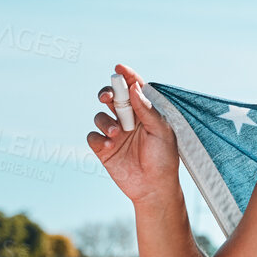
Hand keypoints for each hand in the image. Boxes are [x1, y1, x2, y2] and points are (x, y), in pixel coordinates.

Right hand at [86, 64, 181, 205]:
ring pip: (100, 116)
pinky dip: (99, 137)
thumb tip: (135, 87)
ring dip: (105, 121)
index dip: (127, 77)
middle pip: (112, 98)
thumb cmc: (164, 159)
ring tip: (117, 133)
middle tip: (109, 97)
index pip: (134, 90)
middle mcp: (129, 121)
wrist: (154, 188)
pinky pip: (93, 136)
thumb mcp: (161, 132)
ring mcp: (115, 134)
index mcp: (146, 114)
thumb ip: (147, 110)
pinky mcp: (104, 149)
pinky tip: (110, 144)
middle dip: (108, 93)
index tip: (119, 68)